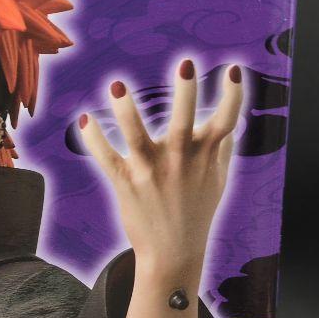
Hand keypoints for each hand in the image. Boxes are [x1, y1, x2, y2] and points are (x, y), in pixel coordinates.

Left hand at [79, 59, 241, 276]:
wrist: (173, 254)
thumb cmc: (196, 213)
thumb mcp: (217, 181)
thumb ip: (222, 149)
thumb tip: (230, 123)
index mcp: (205, 156)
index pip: (226, 121)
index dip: (233, 95)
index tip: (233, 70)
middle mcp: (180, 160)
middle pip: (184, 121)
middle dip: (186, 93)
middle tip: (185, 63)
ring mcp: (151, 171)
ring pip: (136, 136)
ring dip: (126, 111)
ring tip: (116, 86)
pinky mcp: (126, 184)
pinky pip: (106, 158)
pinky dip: (94, 140)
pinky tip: (84, 120)